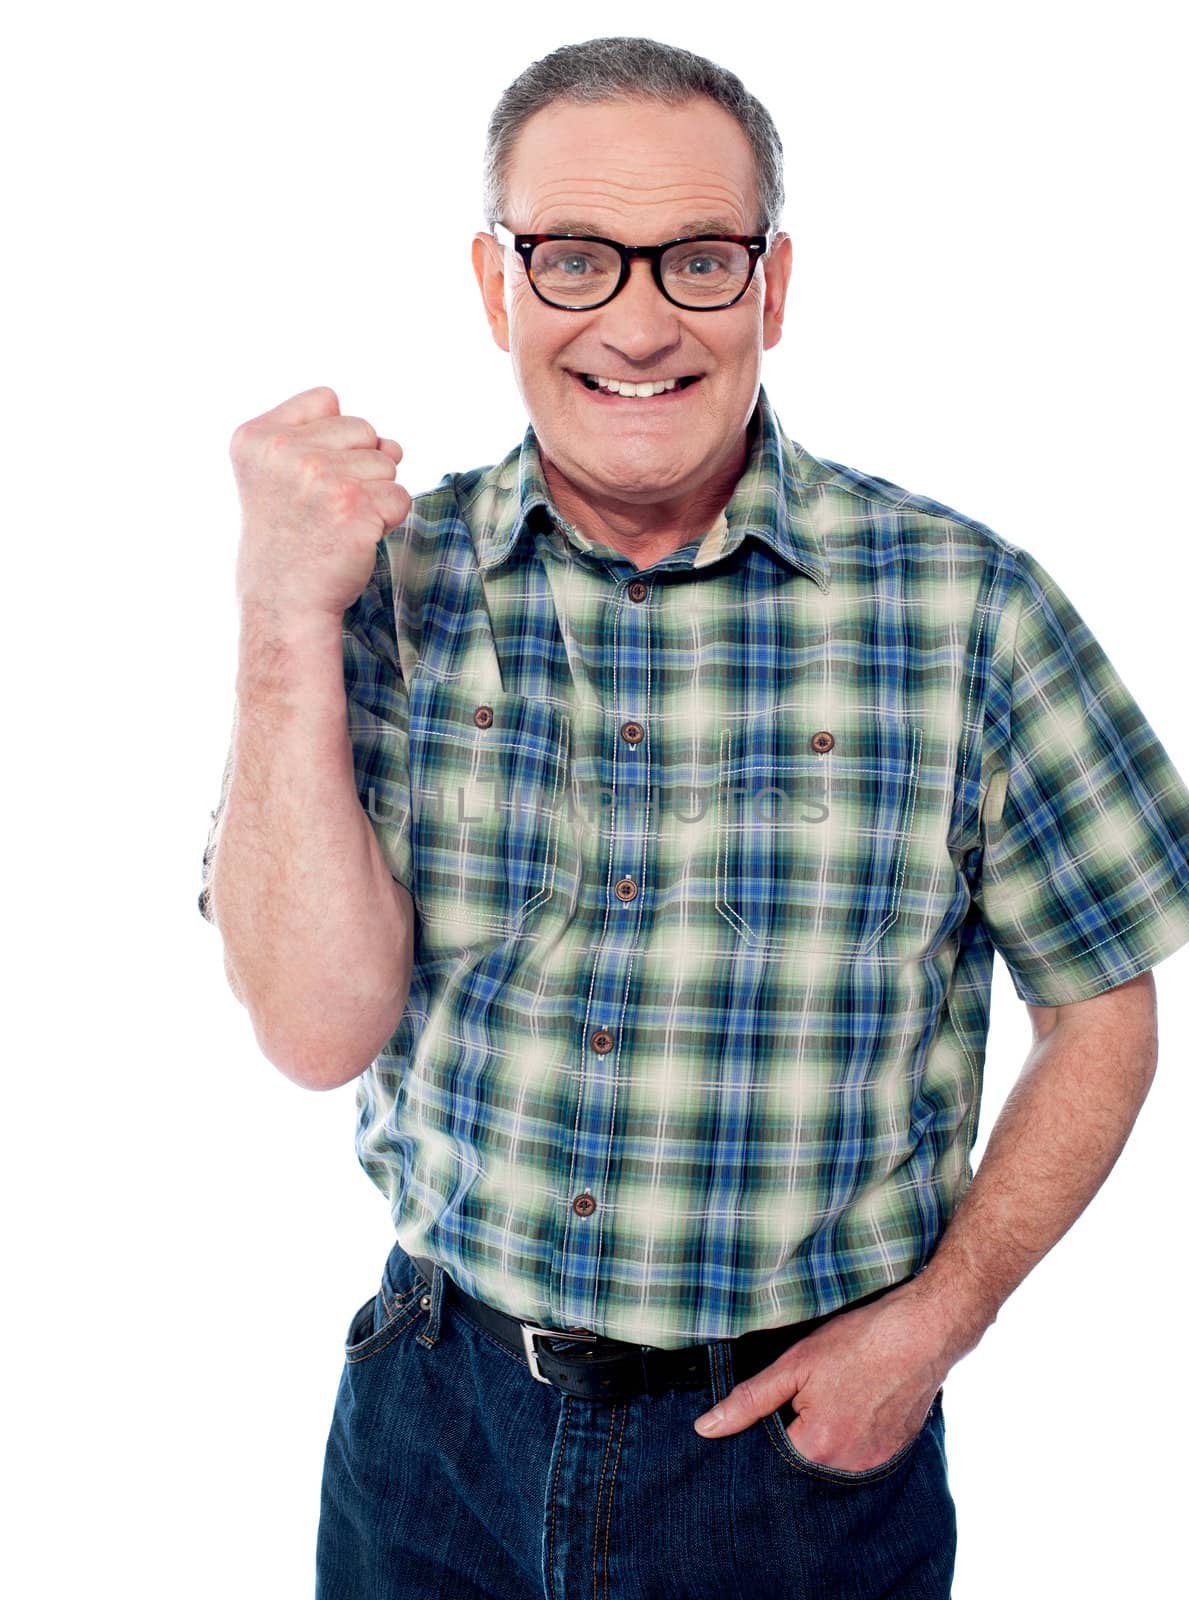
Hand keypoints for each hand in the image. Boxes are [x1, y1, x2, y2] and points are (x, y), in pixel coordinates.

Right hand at [230, 385, 411, 621]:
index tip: (306, 478)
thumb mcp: (281, 475)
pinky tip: (355, 538)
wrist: (285, 603)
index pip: (326, 398)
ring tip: (337, 523)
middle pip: (363, 429)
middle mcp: (285, 451)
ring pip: (386, 463)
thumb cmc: (289, 540)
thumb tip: (394, 445)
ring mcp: (320, 477)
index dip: (331, 438)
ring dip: (374, 495)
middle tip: (324, 507)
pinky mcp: (355, 508)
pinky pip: (400, 497)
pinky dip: (388, 520)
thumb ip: (331, 441)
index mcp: (257, 437)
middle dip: (358, 466)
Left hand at [692, 1281, 951, 1471]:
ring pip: (830, 1459)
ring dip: (822, 1435)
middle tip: (805, 1394)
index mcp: (819, 1449)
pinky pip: (858, 1454)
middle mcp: (849, 1468)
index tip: (772, 1404)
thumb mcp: (795, 1363)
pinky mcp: (894, 1452)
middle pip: (802, 1462)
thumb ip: (749, 1401)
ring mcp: (876, 1463)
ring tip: (832, 1396)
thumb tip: (705, 1429)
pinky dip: (848, 1434)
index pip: (770, 1460)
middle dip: (793, 1434)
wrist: (925, 1330)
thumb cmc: (860, 1341)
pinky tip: (853, 1403)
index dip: (762, 1433)